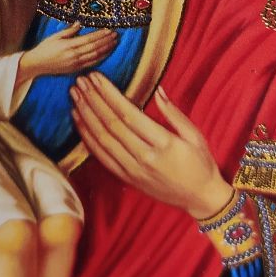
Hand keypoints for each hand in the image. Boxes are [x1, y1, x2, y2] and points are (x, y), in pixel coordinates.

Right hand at [22, 23, 117, 77]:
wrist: (36, 65)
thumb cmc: (44, 48)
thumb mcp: (55, 37)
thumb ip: (69, 31)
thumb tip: (80, 23)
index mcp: (69, 45)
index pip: (89, 39)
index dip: (100, 34)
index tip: (109, 30)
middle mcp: (74, 55)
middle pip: (94, 47)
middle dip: (106, 41)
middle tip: (116, 35)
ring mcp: (75, 63)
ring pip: (95, 56)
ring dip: (106, 49)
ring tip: (114, 43)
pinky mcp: (75, 69)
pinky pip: (91, 64)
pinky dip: (100, 58)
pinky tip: (106, 53)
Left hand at [71, 74, 232, 218]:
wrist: (200, 198)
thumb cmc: (200, 163)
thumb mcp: (195, 135)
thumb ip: (173, 113)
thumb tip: (158, 90)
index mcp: (164, 144)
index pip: (129, 115)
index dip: (109, 95)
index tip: (97, 78)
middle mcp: (144, 159)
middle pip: (111, 126)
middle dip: (93, 101)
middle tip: (80, 82)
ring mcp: (133, 171)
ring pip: (102, 141)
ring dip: (86, 117)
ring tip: (75, 97)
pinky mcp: (127, 179)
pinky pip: (102, 157)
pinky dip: (88, 138)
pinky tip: (80, 122)